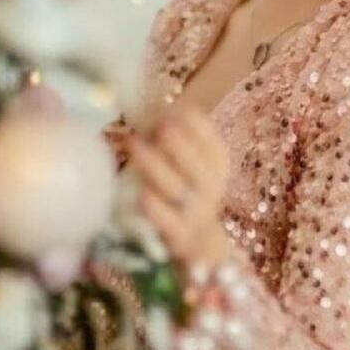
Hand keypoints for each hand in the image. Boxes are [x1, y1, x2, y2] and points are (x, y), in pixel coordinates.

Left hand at [122, 102, 232, 271]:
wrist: (199, 242)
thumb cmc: (187, 189)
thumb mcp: (193, 162)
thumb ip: (175, 137)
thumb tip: (144, 106)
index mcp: (217, 159)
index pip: (202, 129)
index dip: (180, 116)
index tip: (161, 113)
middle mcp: (211, 184)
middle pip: (189, 154)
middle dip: (166, 137)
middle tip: (145, 127)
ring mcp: (195, 209)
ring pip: (172, 182)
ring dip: (149, 160)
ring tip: (131, 143)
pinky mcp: (178, 233)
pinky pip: (161, 213)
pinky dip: (149, 200)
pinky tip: (138, 190)